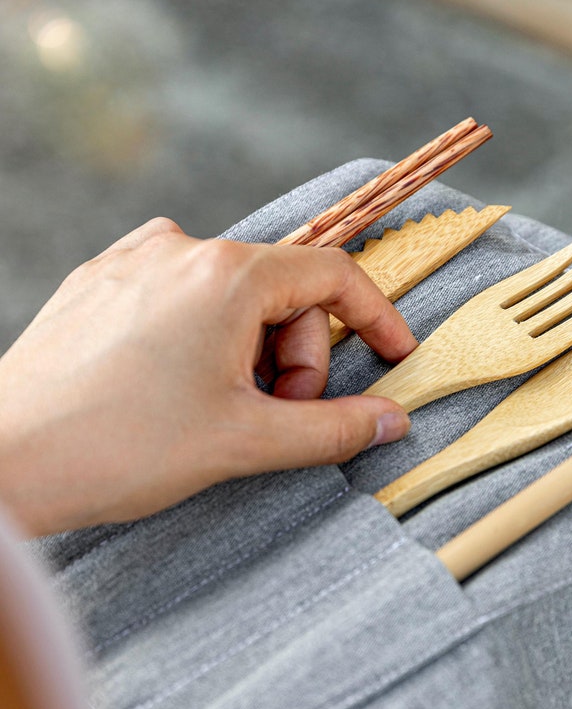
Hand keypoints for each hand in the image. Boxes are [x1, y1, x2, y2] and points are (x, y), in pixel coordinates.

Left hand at [0, 218, 416, 535]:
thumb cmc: (120, 447)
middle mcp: (180, 249)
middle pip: (280, 293)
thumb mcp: (246, 442)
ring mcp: (133, 260)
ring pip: (229, 297)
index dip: (376, 317)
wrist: (7, 459)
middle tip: (271, 418)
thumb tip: (390, 420)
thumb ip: (334, 428)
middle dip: (293, 359)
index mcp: (227, 274)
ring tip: (211, 410)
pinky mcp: (100, 281)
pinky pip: (178, 297)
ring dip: (245, 353)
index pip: (333, 276)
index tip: (395, 356)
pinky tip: (170, 389)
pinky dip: (199, 339)